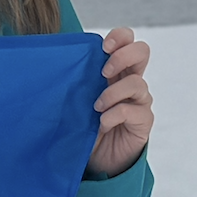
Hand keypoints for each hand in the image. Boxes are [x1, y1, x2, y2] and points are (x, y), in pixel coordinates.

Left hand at [89, 26, 152, 177]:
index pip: (127, 40)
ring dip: (112, 92)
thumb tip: (53, 64)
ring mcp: (139, 100)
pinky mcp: (143, 120)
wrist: (96, 159)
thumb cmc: (85, 125)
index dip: (119, 37)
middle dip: (123, 56)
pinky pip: (133, 110)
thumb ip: (76, 81)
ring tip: (96, 107)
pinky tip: (102, 123)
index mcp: (116, 70)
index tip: (102, 47)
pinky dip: (114, 115)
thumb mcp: (77, 99)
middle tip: (103, 72)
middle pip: (142, 51)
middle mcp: (131, 81)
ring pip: (136, 83)